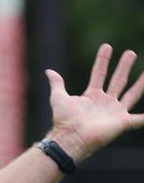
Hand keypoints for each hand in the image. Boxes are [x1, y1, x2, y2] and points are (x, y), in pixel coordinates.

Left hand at [46, 43, 143, 161]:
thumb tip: (48, 71)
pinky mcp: (121, 123)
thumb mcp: (58, 97)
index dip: (102, 61)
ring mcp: (114, 112)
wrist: (71, 137)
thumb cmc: (64, 120)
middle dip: (124, 67)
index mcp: (92, 96)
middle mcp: (105, 103)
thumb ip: (57, 84)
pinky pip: (138, 120)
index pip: (99, 74)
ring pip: (132, 94)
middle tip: (131, 53)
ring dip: (140, 83)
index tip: (107, 46)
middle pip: (117, 81)